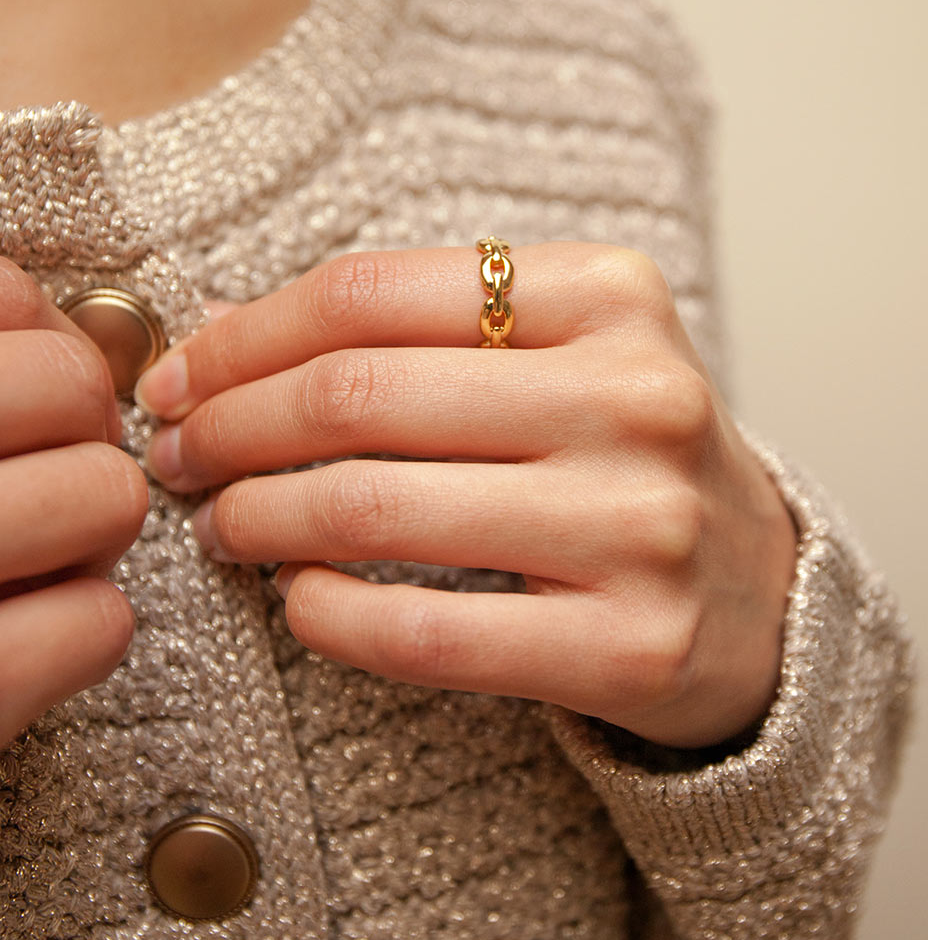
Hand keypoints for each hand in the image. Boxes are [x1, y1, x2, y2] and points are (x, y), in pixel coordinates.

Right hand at [0, 252, 147, 813]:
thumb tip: (54, 328)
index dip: (42, 339)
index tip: (24, 393)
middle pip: (71, 384)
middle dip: (76, 439)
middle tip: (30, 491)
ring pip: (108, 494)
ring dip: (85, 540)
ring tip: (17, 570)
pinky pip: (102, 619)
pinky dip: (74, 640)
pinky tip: (5, 653)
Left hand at [139, 245, 796, 748]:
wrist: (764, 597)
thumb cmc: (623, 459)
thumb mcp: (556, 355)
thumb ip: (411, 330)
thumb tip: (223, 327)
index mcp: (610, 295)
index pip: (372, 293)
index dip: (246, 336)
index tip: (180, 376)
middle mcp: (636, 398)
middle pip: (359, 396)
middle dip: (230, 427)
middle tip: (175, 455)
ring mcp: (640, 525)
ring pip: (375, 510)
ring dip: (256, 517)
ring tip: (218, 524)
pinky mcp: (630, 646)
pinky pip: (425, 634)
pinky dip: (327, 614)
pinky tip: (297, 597)